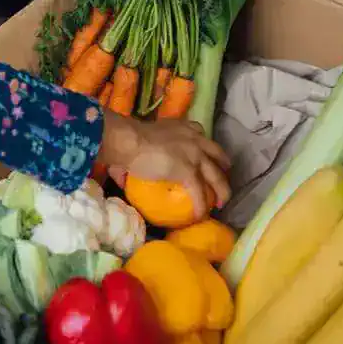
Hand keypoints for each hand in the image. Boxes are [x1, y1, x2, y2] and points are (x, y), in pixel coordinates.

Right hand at [98, 112, 230, 217]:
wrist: (129, 142)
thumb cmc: (129, 141)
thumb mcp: (139, 141)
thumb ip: (137, 157)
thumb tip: (119, 178)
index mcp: (182, 128)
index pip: (201, 134)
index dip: (206, 146)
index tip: (205, 155)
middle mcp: (194, 139)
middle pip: (217, 154)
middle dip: (223, 166)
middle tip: (222, 178)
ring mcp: (195, 155)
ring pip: (216, 176)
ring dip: (222, 190)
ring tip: (221, 203)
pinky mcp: (190, 172)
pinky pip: (199, 192)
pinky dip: (201, 205)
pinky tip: (200, 215)